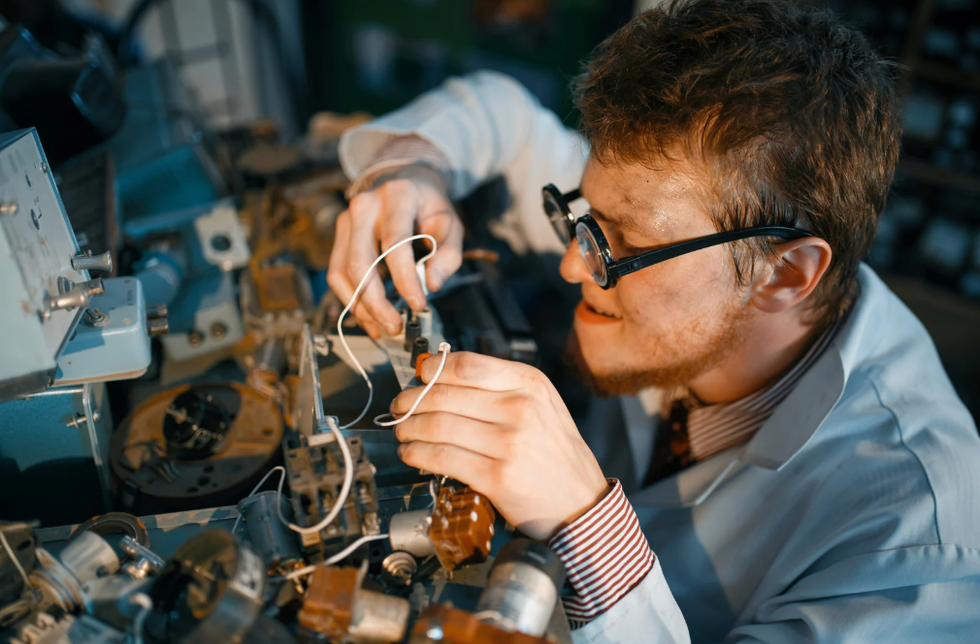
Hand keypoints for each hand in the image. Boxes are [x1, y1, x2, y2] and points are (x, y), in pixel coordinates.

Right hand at [328, 165, 463, 338]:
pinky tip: (369, 317)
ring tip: (383, 327)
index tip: (418, 304)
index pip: (395, 243)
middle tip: (395, 326)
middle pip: (360, 261)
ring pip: (342, 272)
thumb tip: (432, 285)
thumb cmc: (428, 205)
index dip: (405, 278)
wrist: (403, 181)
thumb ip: (448, 254)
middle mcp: (364, 205)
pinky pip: (336, 274)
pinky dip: (351, 300)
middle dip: (376, 301)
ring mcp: (346, 220)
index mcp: (397, 196)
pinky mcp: (339, 236)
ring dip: (361, 306)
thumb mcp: (450, 223)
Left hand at [391, 352, 608, 539]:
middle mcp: (521, 408)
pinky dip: (418, 455)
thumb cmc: (555, 456)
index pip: (467, 365)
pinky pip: (443, 458)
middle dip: (412, 401)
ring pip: (438, 426)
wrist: (581, 504)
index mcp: (531, 384)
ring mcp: (509, 443)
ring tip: (403, 432)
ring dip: (409, 429)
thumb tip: (442, 378)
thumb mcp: (542, 406)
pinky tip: (412, 454)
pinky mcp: (497, 477)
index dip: (434, 369)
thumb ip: (500, 389)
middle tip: (400, 407)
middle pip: (445, 395)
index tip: (420, 375)